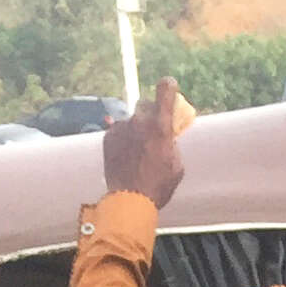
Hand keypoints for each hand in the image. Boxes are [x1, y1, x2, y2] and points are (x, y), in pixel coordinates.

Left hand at [102, 77, 184, 209]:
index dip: (168, 86)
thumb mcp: (177, 166)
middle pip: (144, 103)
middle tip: (152, 127)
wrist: (129, 200)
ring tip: (137, 152)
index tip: (169, 86)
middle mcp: (140, 121)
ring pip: (130, 120)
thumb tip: (168, 137)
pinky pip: (118, 131)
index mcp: (161, 126)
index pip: (165, 90)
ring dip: (135, 130)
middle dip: (150, 112)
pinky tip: (127, 156)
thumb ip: (172, 144)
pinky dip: (123, 139)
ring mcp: (122, 127)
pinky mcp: (108, 136)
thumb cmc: (158, 186)